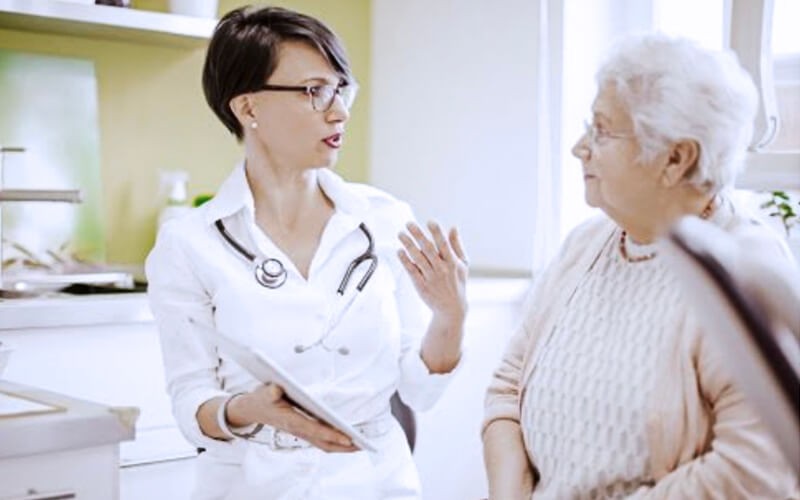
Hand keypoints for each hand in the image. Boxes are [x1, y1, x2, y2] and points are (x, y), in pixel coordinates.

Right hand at [229, 383, 358, 452]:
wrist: (251, 409)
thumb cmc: (261, 399)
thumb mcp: (263, 392)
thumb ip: (270, 391)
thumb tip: (277, 389)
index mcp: (291, 421)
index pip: (316, 431)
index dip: (333, 435)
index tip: (349, 438)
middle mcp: (298, 430)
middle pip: (324, 443)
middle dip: (343, 446)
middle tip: (363, 445)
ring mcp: (301, 432)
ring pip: (323, 444)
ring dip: (341, 446)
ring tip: (359, 445)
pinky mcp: (302, 430)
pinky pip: (321, 440)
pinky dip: (334, 441)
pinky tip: (345, 439)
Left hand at [397, 221, 467, 322]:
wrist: (451, 308)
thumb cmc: (457, 283)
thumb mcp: (463, 264)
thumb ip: (456, 245)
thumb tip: (453, 227)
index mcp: (452, 262)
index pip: (443, 244)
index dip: (436, 232)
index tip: (429, 221)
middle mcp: (441, 269)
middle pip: (428, 249)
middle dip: (418, 235)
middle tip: (409, 223)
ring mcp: (431, 278)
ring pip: (418, 258)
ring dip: (408, 245)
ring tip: (400, 234)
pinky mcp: (421, 285)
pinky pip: (411, 271)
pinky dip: (405, 260)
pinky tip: (399, 251)